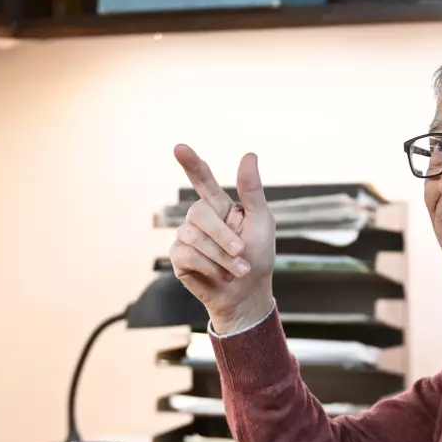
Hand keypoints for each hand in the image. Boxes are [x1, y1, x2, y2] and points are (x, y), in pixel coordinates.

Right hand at [170, 144, 275, 334]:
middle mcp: (200, 218)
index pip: (202, 179)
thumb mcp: (262, 222)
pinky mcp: (179, 257)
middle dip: (223, 236)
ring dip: (221, 256)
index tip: (179, 147)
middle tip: (242, 252)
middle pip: (199, 212)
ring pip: (194, 237)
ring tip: (237, 270)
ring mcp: (187, 237)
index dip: (191, 163)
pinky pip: (187, 255)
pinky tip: (221, 275)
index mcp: (220, 205)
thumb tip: (249, 154)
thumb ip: (252, 190)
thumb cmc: (258, 256)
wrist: (248, 293)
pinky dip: (210, 267)